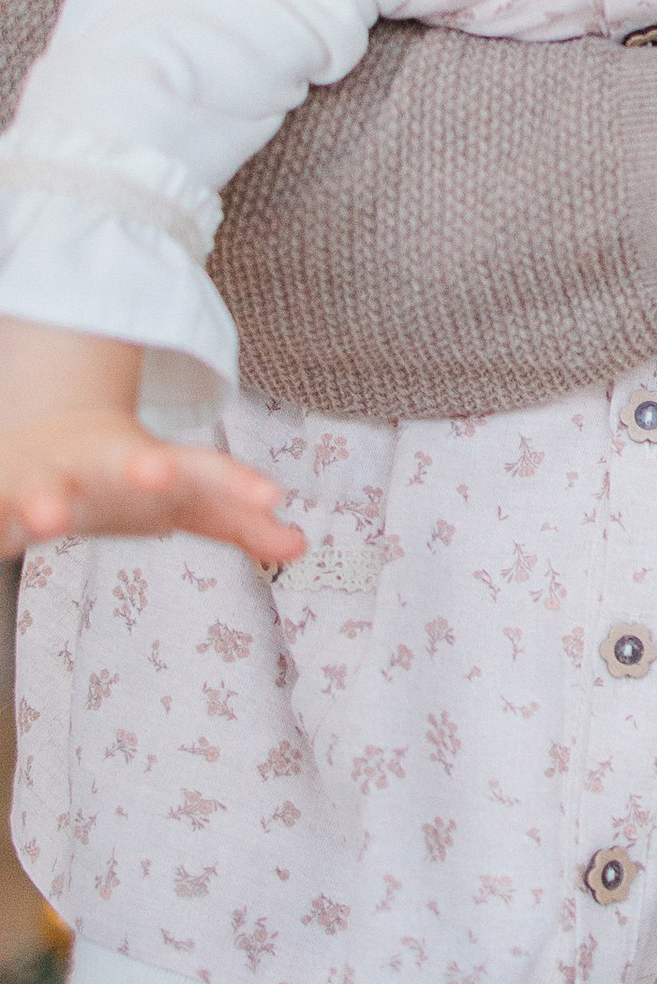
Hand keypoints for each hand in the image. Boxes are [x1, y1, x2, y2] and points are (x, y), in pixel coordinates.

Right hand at [0, 321, 300, 564]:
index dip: (236, 484)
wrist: (44, 437)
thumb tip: (300, 546)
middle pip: (121, 461)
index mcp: (151, 463)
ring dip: (45, 503)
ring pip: (42, 489)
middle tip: (160, 472)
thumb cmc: (127, 476)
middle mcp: (100, 464)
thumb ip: (237, 519)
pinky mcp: (3, 497)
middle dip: (141, 467)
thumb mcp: (184, 497)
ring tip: (48, 518)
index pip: (203, 470)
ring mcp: (47, 479)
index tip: (272, 495)